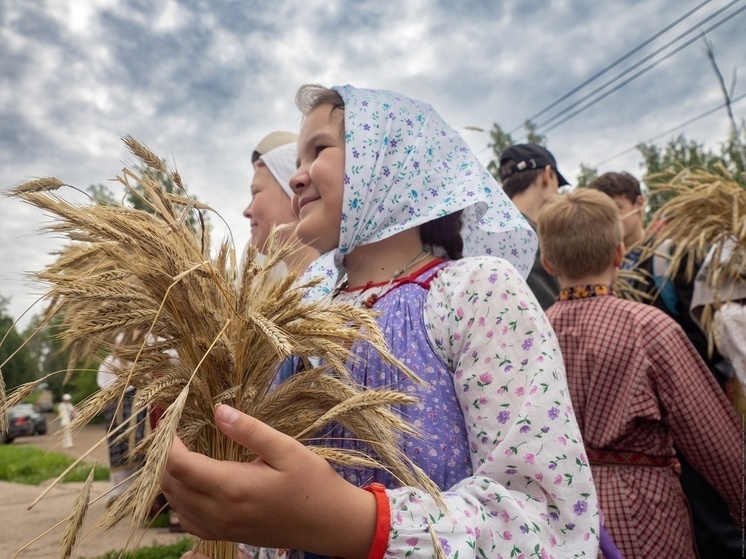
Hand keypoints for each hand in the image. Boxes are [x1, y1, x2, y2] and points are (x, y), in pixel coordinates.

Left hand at [161, 405, 376, 558]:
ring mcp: (220, 527)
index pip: (179, 464)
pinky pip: (187, 520)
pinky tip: (189, 484)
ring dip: (169, 476)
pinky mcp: (225, 535)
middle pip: (170, 483)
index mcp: (232, 486)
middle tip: (169, 429)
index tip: (168, 418)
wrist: (329, 524)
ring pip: (175, 503)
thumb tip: (218, 411)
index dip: (165, 440)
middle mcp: (219, 511)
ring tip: (176, 449)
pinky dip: (179, 500)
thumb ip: (249, 430)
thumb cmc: (312, 483)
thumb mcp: (286, 449)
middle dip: (163, 455)